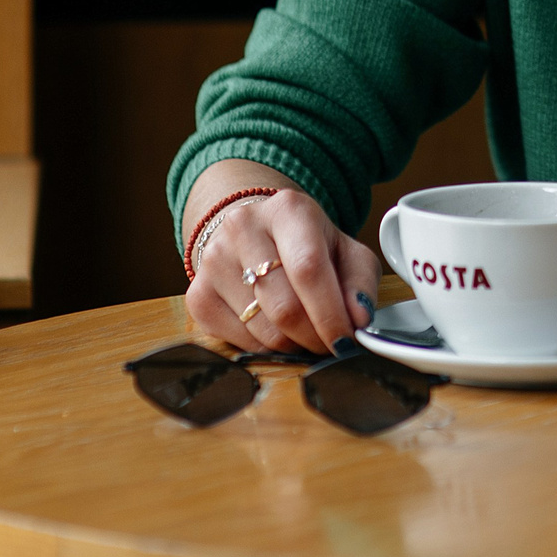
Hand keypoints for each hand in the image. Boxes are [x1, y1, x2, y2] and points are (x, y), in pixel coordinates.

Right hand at [183, 173, 383, 355]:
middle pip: (284, 306)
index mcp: (288, 209)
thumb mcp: (345, 252)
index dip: (330, 314)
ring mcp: (213, 259)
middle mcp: (243, 227)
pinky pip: (239, 342)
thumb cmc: (307, 245)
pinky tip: (275, 329)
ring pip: (263, 330)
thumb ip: (359, 282)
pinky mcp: (197, 294)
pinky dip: (266, 347)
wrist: (256, 234)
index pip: (309, 269)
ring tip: (305, 332)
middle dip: (315, 337)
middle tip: (330, 344)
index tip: (347, 340)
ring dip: (293, 344)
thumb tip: (359, 317)